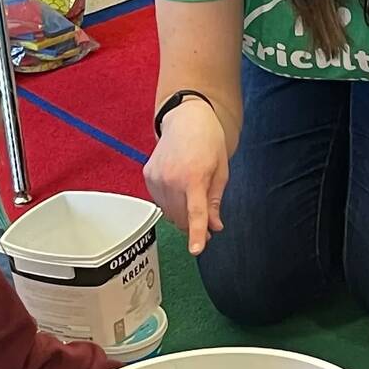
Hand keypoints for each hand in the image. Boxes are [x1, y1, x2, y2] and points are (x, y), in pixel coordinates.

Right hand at [144, 100, 228, 255]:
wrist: (186, 119)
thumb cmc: (209, 143)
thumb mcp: (220, 172)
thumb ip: (214, 202)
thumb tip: (215, 226)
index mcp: (194, 177)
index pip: (195, 213)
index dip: (196, 234)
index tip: (196, 250)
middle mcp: (171, 179)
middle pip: (181, 218)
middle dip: (193, 226)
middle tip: (208, 226)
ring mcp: (156, 178)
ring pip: (169, 213)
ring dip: (181, 215)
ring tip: (192, 197)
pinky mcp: (148, 176)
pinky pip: (160, 201)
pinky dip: (170, 203)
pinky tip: (178, 189)